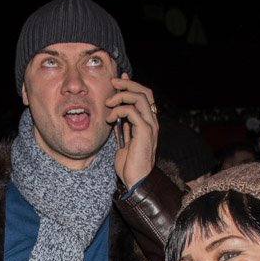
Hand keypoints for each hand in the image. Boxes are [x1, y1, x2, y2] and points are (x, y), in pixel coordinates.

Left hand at [106, 74, 159, 189]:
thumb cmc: (129, 164)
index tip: (118, 81)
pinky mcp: (144, 131)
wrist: (135, 180)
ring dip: (121, 95)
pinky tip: (110, 119)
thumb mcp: (123, 141)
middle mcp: (152, 121)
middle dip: (127, 84)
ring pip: (140, 97)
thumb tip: (115, 114)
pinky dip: (119, 110)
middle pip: (145, 91)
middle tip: (112, 82)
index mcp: (147, 122)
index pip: (144, 96)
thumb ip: (122, 127)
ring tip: (108, 103)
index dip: (131, 85)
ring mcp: (150, 125)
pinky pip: (133, 111)